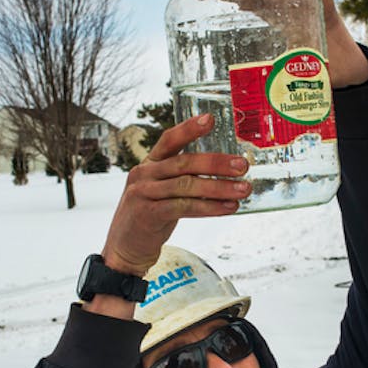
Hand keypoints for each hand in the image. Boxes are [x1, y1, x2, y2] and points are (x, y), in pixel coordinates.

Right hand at [98, 116, 249, 279]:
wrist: (124, 248)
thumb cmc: (150, 217)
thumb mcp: (162, 192)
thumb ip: (183, 179)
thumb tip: (225, 174)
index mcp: (149, 164)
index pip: (169, 140)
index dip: (189, 128)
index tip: (211, 118)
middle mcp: (144, 174)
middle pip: (184, 162)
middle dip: (216, 163)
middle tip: (242, 165)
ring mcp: (144, 193)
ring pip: (187, 186)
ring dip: (219, 188)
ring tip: (243, 190)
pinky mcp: (149, 214)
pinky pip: (184, 207)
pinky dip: (209, 208)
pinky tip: (228, 208)